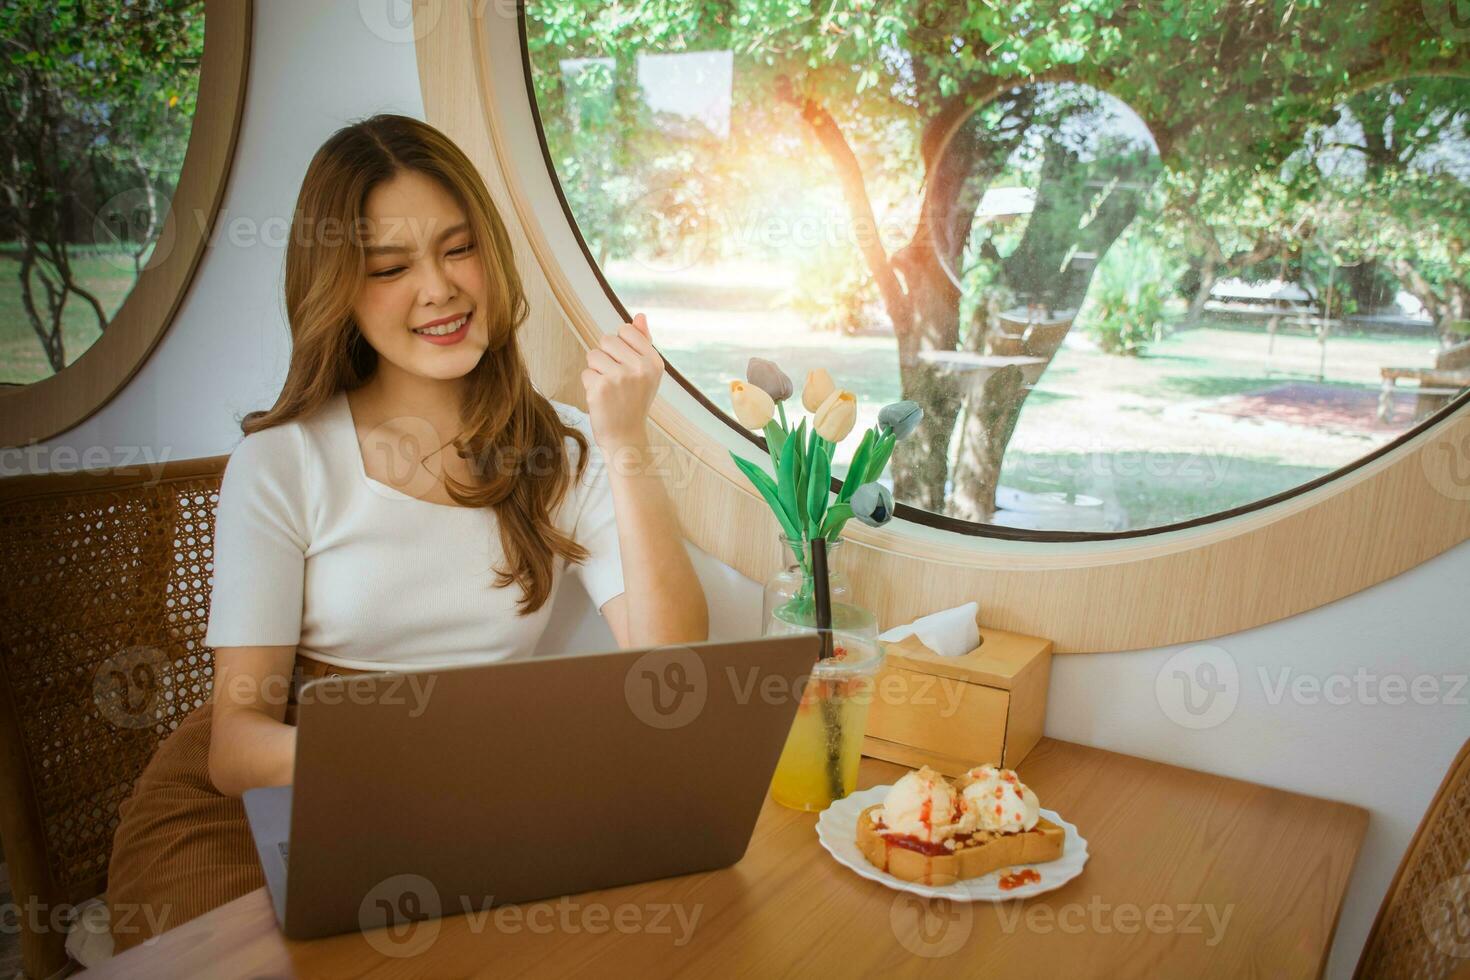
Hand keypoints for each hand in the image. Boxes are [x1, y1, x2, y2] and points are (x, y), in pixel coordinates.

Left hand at [581, 312, 663, 450]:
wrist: (626, 437)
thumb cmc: (634, 401)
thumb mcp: (646, 373)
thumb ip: (643, 343)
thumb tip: (640, 316)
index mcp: (654, 361)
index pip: (626, 330)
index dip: (619, 346)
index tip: (625, 364)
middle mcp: (640, 368)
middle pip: (606, 339)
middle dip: (605, 356)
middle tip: (615, 379)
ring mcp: (620, 377)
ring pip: (593, 354)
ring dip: (596, 370)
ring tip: (608, 388)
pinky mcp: (600, 387)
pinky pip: (586, 372)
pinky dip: (590, 385)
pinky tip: (602, 399)